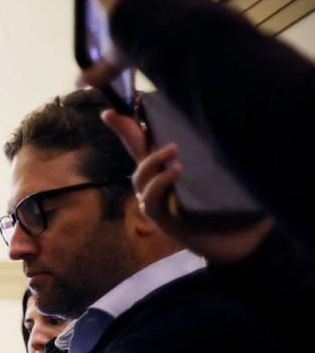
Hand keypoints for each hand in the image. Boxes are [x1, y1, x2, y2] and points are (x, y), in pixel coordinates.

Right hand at [100, 110, 274, 262]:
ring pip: (140, 177)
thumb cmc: (236, 208)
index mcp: (172, 170)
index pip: (147, 143)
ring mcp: (159, 203)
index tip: (110, 109)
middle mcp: (160, 184)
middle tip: (114, 114)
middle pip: (135, 153)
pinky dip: (160, 183)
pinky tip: (176, 171)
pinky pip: (152, 199)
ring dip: (153, 161)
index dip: (128, 125)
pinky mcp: (163, 219)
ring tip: (174, 150)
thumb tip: (231, 121)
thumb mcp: (229, 173)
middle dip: (123, 131)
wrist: (242, 243)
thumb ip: (224, 154)